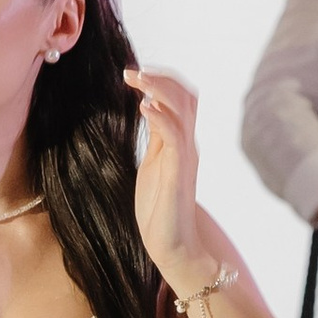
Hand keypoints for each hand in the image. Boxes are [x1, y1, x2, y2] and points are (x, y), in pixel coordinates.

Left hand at [125, 66, 202, 278]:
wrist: (175, 246)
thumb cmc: (161, 208)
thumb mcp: (154, 164)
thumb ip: (155, 138)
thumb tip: (147, 107)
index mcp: (179, 141)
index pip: (180, 98)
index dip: (162, 80)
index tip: (135, 72)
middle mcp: (187, 144)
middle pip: (184, 97)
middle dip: (160, 78)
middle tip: (130, 71)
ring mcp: (185, 157)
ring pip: (182, 110)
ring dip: (158, 89)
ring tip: (136, 78)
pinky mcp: (179, 172)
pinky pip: (174, 137)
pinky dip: (161, 118)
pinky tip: (144, 108)